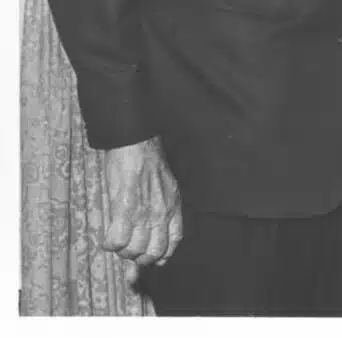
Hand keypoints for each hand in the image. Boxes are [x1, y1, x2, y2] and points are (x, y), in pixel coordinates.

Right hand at [103, 137, 182, 284]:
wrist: (137, 144)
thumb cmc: (148, 163)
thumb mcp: (164, 186)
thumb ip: (162, 208)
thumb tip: (154, 230)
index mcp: (173, 207)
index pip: (173, 242)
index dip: (161, 255)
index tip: (151, 258)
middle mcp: (161, 213)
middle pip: (153, 252)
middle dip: (139, 257)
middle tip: (128, 249)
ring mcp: (144, 213)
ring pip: (135, 250)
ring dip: (123, 251)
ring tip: (117, 242)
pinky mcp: (125, 209)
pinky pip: (118, 240)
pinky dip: (110, 244)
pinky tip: (107, 238)